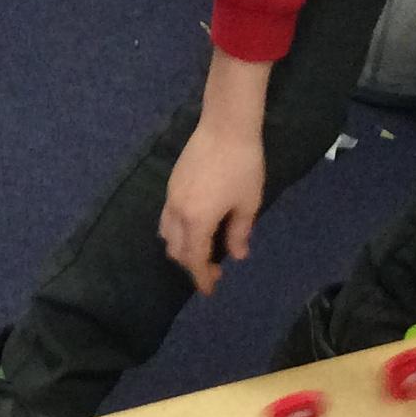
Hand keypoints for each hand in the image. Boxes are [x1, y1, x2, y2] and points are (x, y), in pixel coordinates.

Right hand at [160, 121, 263, 294]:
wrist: (225, 126)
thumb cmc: (243, 165)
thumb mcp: (248, 203)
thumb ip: (239, 232)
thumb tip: (237, 254)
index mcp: (197, 220)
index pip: (195, 259)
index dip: (202, 277)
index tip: (210, 290)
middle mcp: (177, 213)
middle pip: (177, 250)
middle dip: (192, 265)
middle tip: (213, 269)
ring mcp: (171, 197)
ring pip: (167, 234)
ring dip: (182, 248)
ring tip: (202, 248)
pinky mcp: (172, 185)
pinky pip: (167, 218)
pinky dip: (178, 231)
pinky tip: (195, 225)